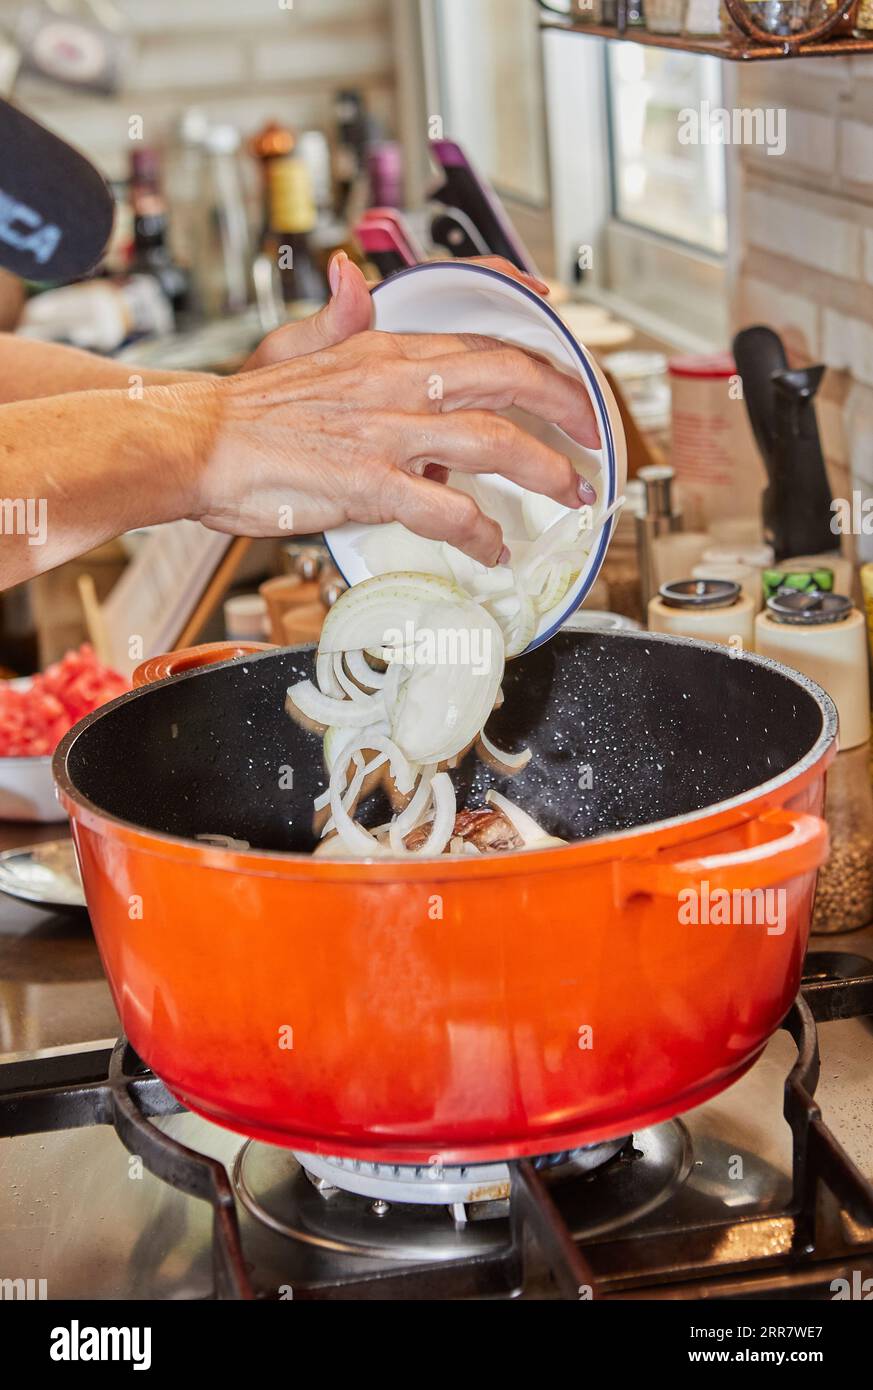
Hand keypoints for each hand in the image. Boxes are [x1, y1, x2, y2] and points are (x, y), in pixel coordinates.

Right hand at [178, 254, 598, 566]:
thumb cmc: (243, 411)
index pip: (485, 345)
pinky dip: (480, 532)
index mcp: (385, 351)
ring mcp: (384, 433)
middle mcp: (396, 383)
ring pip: (493, 444)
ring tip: (571, 496)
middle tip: (597, 437)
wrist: (192, 442)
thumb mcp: (294, 346)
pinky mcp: (366, 483)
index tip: (572, 387)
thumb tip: (353, 280)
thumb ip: (336, 320)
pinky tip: (494, 548)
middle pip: (509, 381)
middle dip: (569, 408)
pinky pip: (444, 509)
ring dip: (545, 471)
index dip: (543, 364)